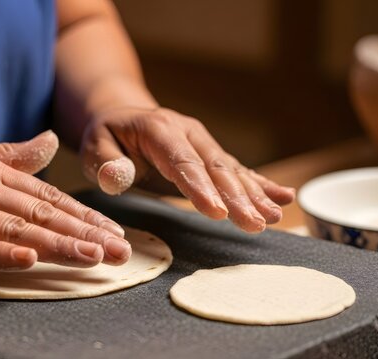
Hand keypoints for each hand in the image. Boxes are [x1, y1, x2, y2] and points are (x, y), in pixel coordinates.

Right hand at [0, 130, 129, 269]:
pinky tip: (28, 261)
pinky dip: (0, 253)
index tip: (113, 231)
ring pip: (15, 229)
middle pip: (41, 213)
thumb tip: (49, 142)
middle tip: (121, 251)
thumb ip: (10, 154)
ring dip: (57, 244)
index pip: (47, 195)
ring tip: (93, 257)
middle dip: (85, 233)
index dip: (83, 214)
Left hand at [80, 107, 294, 232]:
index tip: (216, 212)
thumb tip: (118, 177)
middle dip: (236, 197)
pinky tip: (283, 197)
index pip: (181, 161)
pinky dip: (259, 184)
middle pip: (215, 167)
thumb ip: (105, 162)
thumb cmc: (106, 137)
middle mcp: (187, 132)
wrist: (121, 116)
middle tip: (254, 223)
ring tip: (275, 216)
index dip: (200, 187)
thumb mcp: (93, 145)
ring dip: (253, 194)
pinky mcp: (210, 155)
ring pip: (231, 169)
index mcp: (158, 129)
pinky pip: (237, 170)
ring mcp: (202, 142)